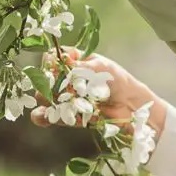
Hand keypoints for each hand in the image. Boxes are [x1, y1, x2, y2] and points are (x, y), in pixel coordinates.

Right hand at [31, 47, 166, 135]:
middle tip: (56, 89)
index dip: (51, 63)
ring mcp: (67, 98)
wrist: (131, 108)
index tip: (54, 68)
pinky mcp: (69, 116)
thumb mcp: (102, 68)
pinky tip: (45, 117)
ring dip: (45, 101)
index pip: (54, 58)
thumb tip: (64, 62)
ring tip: (52, 104)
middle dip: (47, 84)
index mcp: (76, 62)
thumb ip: (82, 67)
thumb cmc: (119, 82)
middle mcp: (68, 80)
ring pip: (45, 98)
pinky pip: (50, 117)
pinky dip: (44, 117)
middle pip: (46, 79)